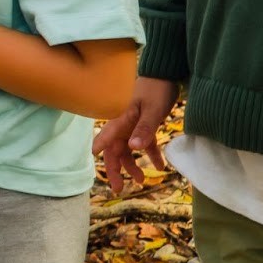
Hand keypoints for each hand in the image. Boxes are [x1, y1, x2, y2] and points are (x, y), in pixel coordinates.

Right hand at [92, 76, 177, 194]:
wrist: (166, 74)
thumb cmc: (156, 90)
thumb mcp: (152, 110)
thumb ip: (145, 129)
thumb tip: (133, 148)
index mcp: (121, 120)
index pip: (106, 139)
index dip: (100, 151)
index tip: (95, 165)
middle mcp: (124, 125)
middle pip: (115, 150)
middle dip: (115, 169)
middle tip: (119, 188)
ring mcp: (133, 125)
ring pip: (128, 150)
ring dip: (133, 165)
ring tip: (142, 179)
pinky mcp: (145, 124)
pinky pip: (143, 144)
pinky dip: (150, 155)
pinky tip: (160, 166)